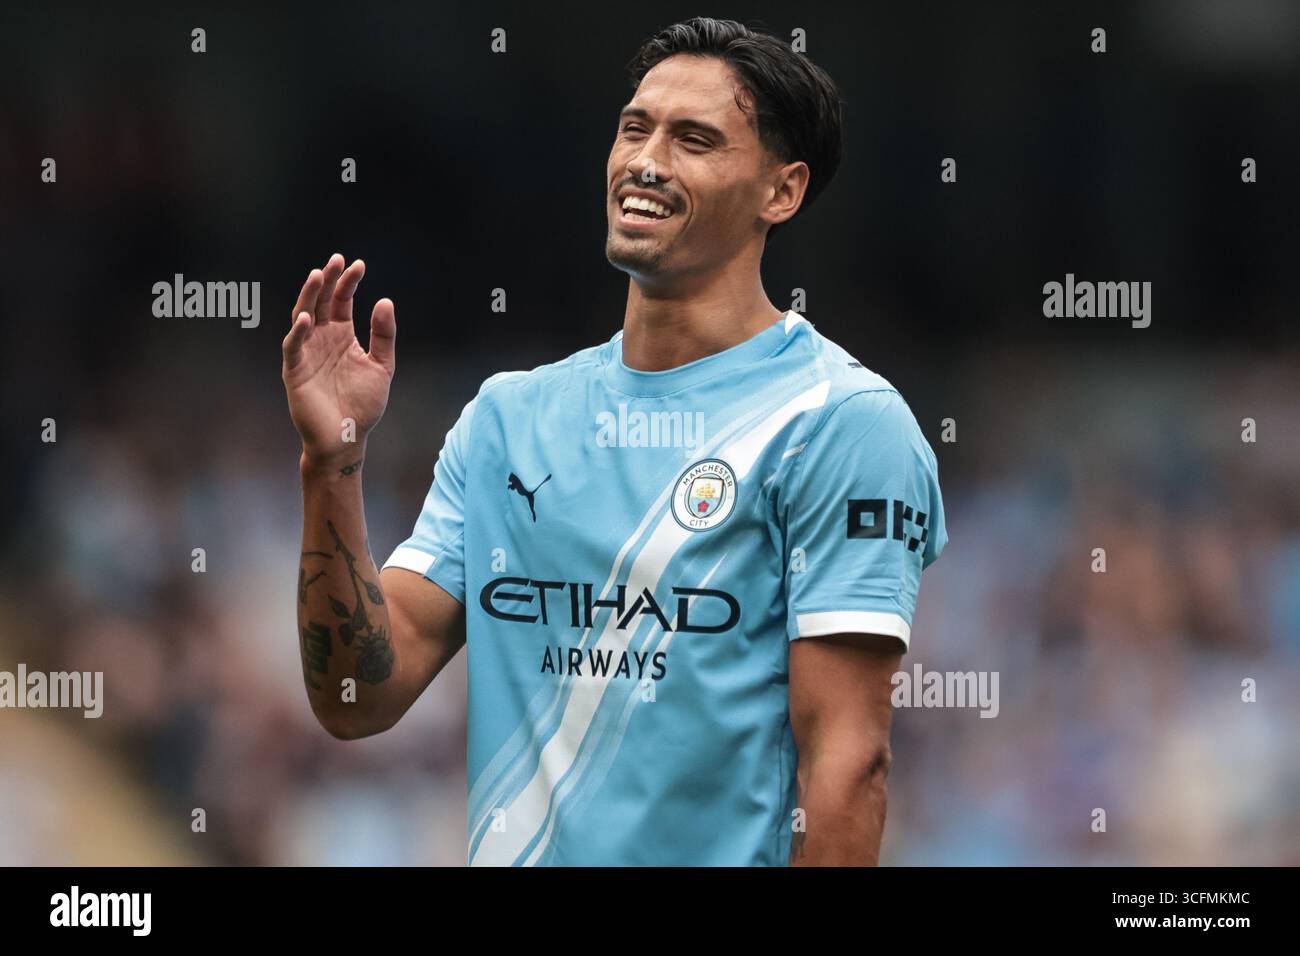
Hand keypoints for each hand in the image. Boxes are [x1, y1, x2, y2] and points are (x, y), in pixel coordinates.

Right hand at [282, 254, 395, 467]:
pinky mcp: (294, 371)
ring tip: (318, 276)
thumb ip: (383, 336)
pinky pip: (293, 347)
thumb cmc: (363, 405)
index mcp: (342, 336)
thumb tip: (385, 301)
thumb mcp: (382, 367)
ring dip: (309, 297)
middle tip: (336, 261)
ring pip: (303, 317)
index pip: (342, 302)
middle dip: (328, 281)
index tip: (359, 264)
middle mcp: (322, 340)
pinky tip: (307, 318)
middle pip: (321, 303)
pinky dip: (298, 332)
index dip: (349, 283)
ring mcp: (306, 353)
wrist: (347, 439)